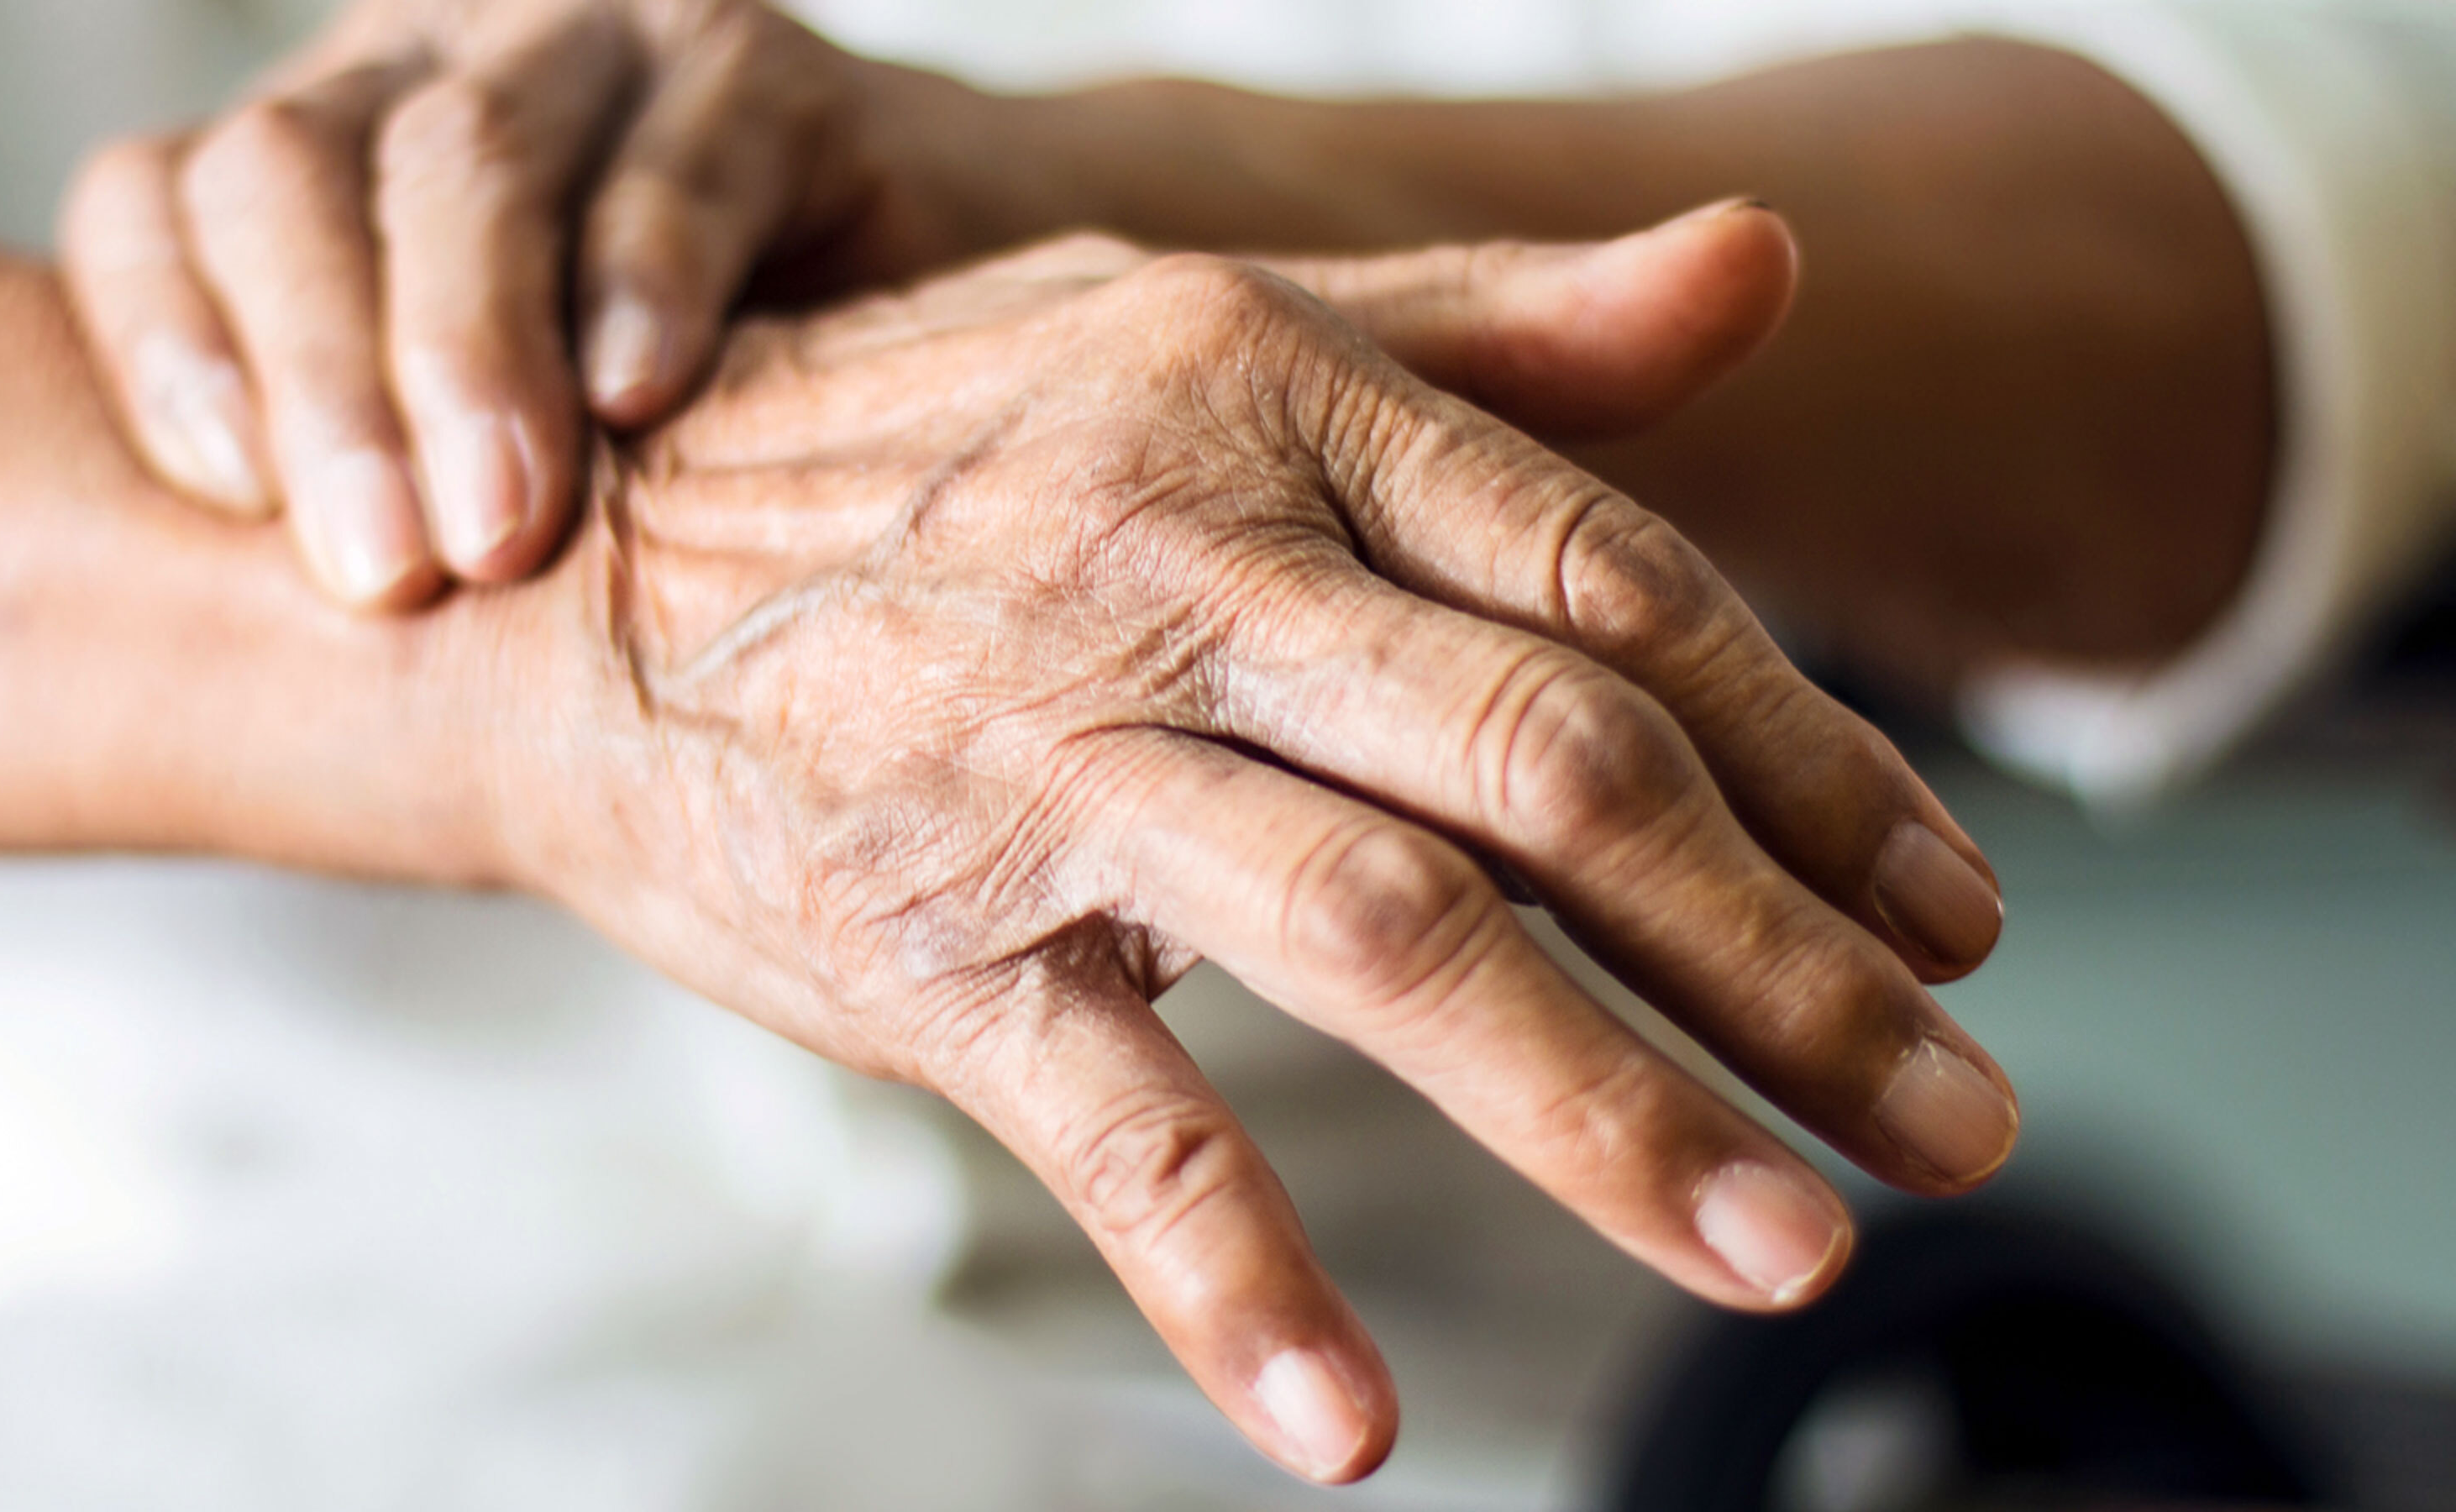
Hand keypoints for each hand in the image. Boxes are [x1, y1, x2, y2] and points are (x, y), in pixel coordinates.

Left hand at [58, 0, 1012, 607]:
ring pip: (467, 159)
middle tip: (382, 576)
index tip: (230, 504)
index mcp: (325, 165)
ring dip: (469, 352)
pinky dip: (647, 278)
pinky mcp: (761, 73)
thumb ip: (386, 505)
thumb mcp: (505, 474)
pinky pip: (679, 160)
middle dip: (320, 381)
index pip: (158, 199)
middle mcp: (431, 71)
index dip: (162, 339)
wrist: (958, 338)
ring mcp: (595, 48)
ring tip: (502, 529)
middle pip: (289, 173)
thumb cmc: (691, 445)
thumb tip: (237, 684)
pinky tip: (644, 398)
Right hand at [480, 212, 2014, 1482]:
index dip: (1822, 761)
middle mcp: (1179, 561)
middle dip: (1785, 965)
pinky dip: (1232, 1276)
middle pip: (1552, 773)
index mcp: (1274, 399)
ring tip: (1786, 1252)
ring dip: (1603, 1113)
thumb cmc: (937, 458)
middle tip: (1959, 1124)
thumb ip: (1492, 329)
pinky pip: (1109, 1114)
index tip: (1962, 914)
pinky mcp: (921, 935)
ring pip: (1381, 938)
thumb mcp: (1202, 333)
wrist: (574, 576)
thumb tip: (1770, 256)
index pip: (1618, 586)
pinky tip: (1350, 1423)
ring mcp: (1047, 757)